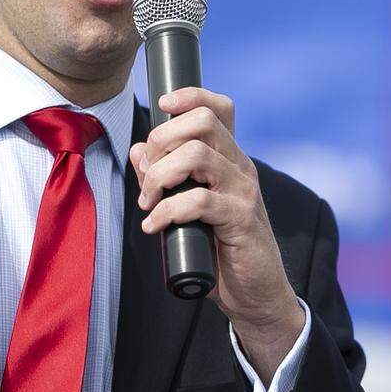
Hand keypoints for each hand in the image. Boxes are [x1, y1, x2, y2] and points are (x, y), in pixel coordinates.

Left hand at [130, 87, 304, 380]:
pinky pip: (198, 199)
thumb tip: (137, 151)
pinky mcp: (242, 219)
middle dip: (161, 140)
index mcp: (228, 158)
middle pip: (203, 121)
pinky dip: (166, 211)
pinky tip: (154, 227)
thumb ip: (163, 178)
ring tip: (147, 203)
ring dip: (159, 176)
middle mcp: (240, 167)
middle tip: (148, 175)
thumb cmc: (217, 249)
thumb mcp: (185, 209)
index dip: (189, 96)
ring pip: (197, 154)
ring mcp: (244, 191)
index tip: (161, 104)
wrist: (253, 295)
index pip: (218, 107)